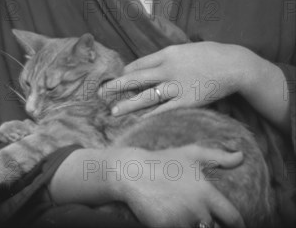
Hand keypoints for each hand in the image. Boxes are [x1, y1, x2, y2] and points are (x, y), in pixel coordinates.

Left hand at [99, 42, 253, 115]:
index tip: (114, 80)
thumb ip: (168, 57)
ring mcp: (177, 85)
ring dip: (128, 105)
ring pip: (146, 96)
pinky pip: (165, 110)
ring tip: (113, 111)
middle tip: (100, 93)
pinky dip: (151, 116)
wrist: (233, 64)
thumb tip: (152, 65)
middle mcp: (167, 68)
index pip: (138, 64)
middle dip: (116, 86)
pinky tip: (139, 121)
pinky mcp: (188, 100)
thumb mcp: (185, 49)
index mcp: (166, 53)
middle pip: (136, 78)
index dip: (124, 73)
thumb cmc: (210, 55)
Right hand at [106, 144, 244, 227]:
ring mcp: (181, 220)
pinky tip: (169, 216)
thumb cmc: (163, 161)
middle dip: (210, 224)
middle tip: (199, 214)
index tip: (236, 226)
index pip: (233, 218)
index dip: (237, 225)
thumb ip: (218, 156)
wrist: (132, 172)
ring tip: (181, 211)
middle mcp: (197, 209)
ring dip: (192, 225)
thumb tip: (241, 156)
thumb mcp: (190, 154)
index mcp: (207, 192)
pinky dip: (176, 226)